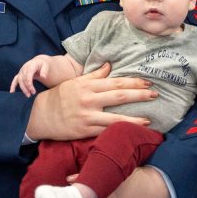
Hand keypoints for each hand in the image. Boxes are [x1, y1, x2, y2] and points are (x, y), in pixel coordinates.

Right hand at [9, 56, 48, 96]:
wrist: (38, 61)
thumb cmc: (43, 64)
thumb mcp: (46, 66)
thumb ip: (44, 71)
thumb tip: (43, 77)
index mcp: (31, 65)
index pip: (28, 74)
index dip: (29, 83)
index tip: (33, 90)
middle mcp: (24, 68)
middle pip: (23, 79)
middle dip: (27, 87)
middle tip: (33, 93)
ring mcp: (21, 71)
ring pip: (19, 81)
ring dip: (23, 88)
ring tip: (28, 95)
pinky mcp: (20, 74)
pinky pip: (15, 80)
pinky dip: (13, 85)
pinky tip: (11, 92)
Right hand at [25, 63, 155, 140]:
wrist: (41, 116)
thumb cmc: (60, 97)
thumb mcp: (75, 82)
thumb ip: (94, 75)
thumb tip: (109, 65)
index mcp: (88, 85)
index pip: (115, 82)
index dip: (133, 82)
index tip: (147, 82)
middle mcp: (89, 99)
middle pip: (120, 96)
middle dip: (139, 95)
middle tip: (155, 94)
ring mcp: (88, 115)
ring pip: (116, 117)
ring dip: (135, 118)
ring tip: (149, 119)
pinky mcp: (85, 130)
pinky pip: (106, 130)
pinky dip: (120, 131)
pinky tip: (131, 132)